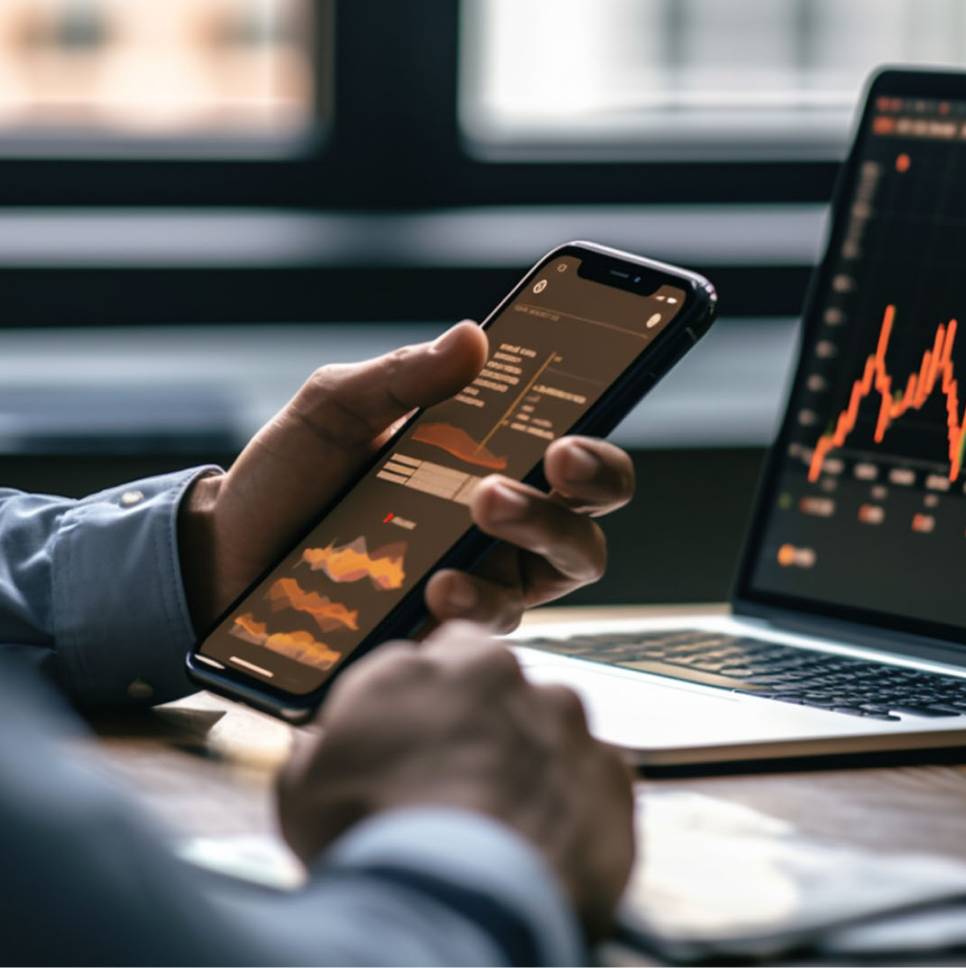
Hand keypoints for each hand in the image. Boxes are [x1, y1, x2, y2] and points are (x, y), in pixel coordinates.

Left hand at [179, 322, 634, 632]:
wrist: (227, 550)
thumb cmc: (292, 474)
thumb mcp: (336, 407)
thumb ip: (402, 376)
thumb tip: (472, 337)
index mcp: (486, 463)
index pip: (572, 453)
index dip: (597, 443)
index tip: (579, 423)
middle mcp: (498, 525)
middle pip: (585, 517)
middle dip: (588, 486)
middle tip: (554, 461)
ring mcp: (477, 577)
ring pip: (558, 573)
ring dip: (535, 537)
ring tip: (479, 515)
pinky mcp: (440, 624)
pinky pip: (488, 625)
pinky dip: (473, 606)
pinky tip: (435, 590)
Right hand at [276, 622, 634, 938]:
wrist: (453, 909)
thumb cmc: (369, 840)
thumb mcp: (308, 781)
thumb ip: (326, 743)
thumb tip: (324, 744)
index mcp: (435, 662)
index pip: (443, 651)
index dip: (435, 693)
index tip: (428, 728)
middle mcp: (508, 675)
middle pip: (501, 687)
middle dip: (486, 722)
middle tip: (462, 781)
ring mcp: (567, 723)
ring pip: (550, 731)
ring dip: (531, 763)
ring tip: (502, 825)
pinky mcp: (610, 778)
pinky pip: (591, 783)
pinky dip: (571, 807)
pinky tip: (540, 847)